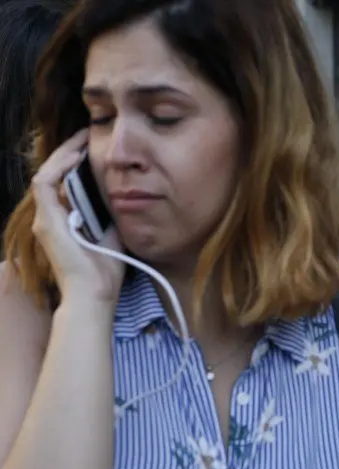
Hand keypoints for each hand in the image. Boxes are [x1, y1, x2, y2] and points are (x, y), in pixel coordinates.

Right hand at [31, 129, 124, 302]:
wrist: (95, 292)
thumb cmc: (106, 270)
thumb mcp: (111, 232)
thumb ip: (109, 213)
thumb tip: (123, 193)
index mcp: (64, 220)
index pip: (63, 183)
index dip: (75, 162)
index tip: (92, 147)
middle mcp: (50, 217)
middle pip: (53, 175)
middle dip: (68, 152)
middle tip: (86, 135)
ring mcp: (45, 218)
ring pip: (46, 174)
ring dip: (64, 154)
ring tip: (82, 138)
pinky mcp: (46, 219)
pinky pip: (45, 183)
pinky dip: (59, 166)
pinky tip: (76, 155)